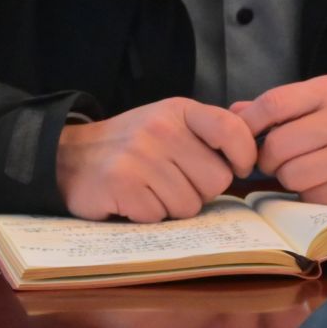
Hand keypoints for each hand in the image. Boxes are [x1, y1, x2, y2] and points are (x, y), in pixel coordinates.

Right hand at [55, 97, 257, 222]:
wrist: (71, 157)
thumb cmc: (132, 145)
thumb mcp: (169, 123)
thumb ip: (208, 134)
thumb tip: (255, 154)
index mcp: (179, 110)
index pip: (232, 129)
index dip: (244, 155)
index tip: (239, 167)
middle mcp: (161, 128)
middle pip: (216, 180)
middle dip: (200, 189)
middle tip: (173, 180)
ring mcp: (140, 155)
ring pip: (189, 204)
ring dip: (172, 206)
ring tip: (150, 189)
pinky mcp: (122, 184)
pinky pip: (159, 217)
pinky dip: (148, 216)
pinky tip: (133, 199)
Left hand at [232, 75, 326, 207]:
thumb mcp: (323, 98)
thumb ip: (280, 105)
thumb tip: (234, 114)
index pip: (274, 104)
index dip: (249, 122)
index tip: (243, 134)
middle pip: (277, 146)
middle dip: (269, 157)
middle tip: (279, 157)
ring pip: (290, 176)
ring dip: (289, 177)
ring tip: (306, 168)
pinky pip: (311, 197)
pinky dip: (310, 193)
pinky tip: (326, 181)